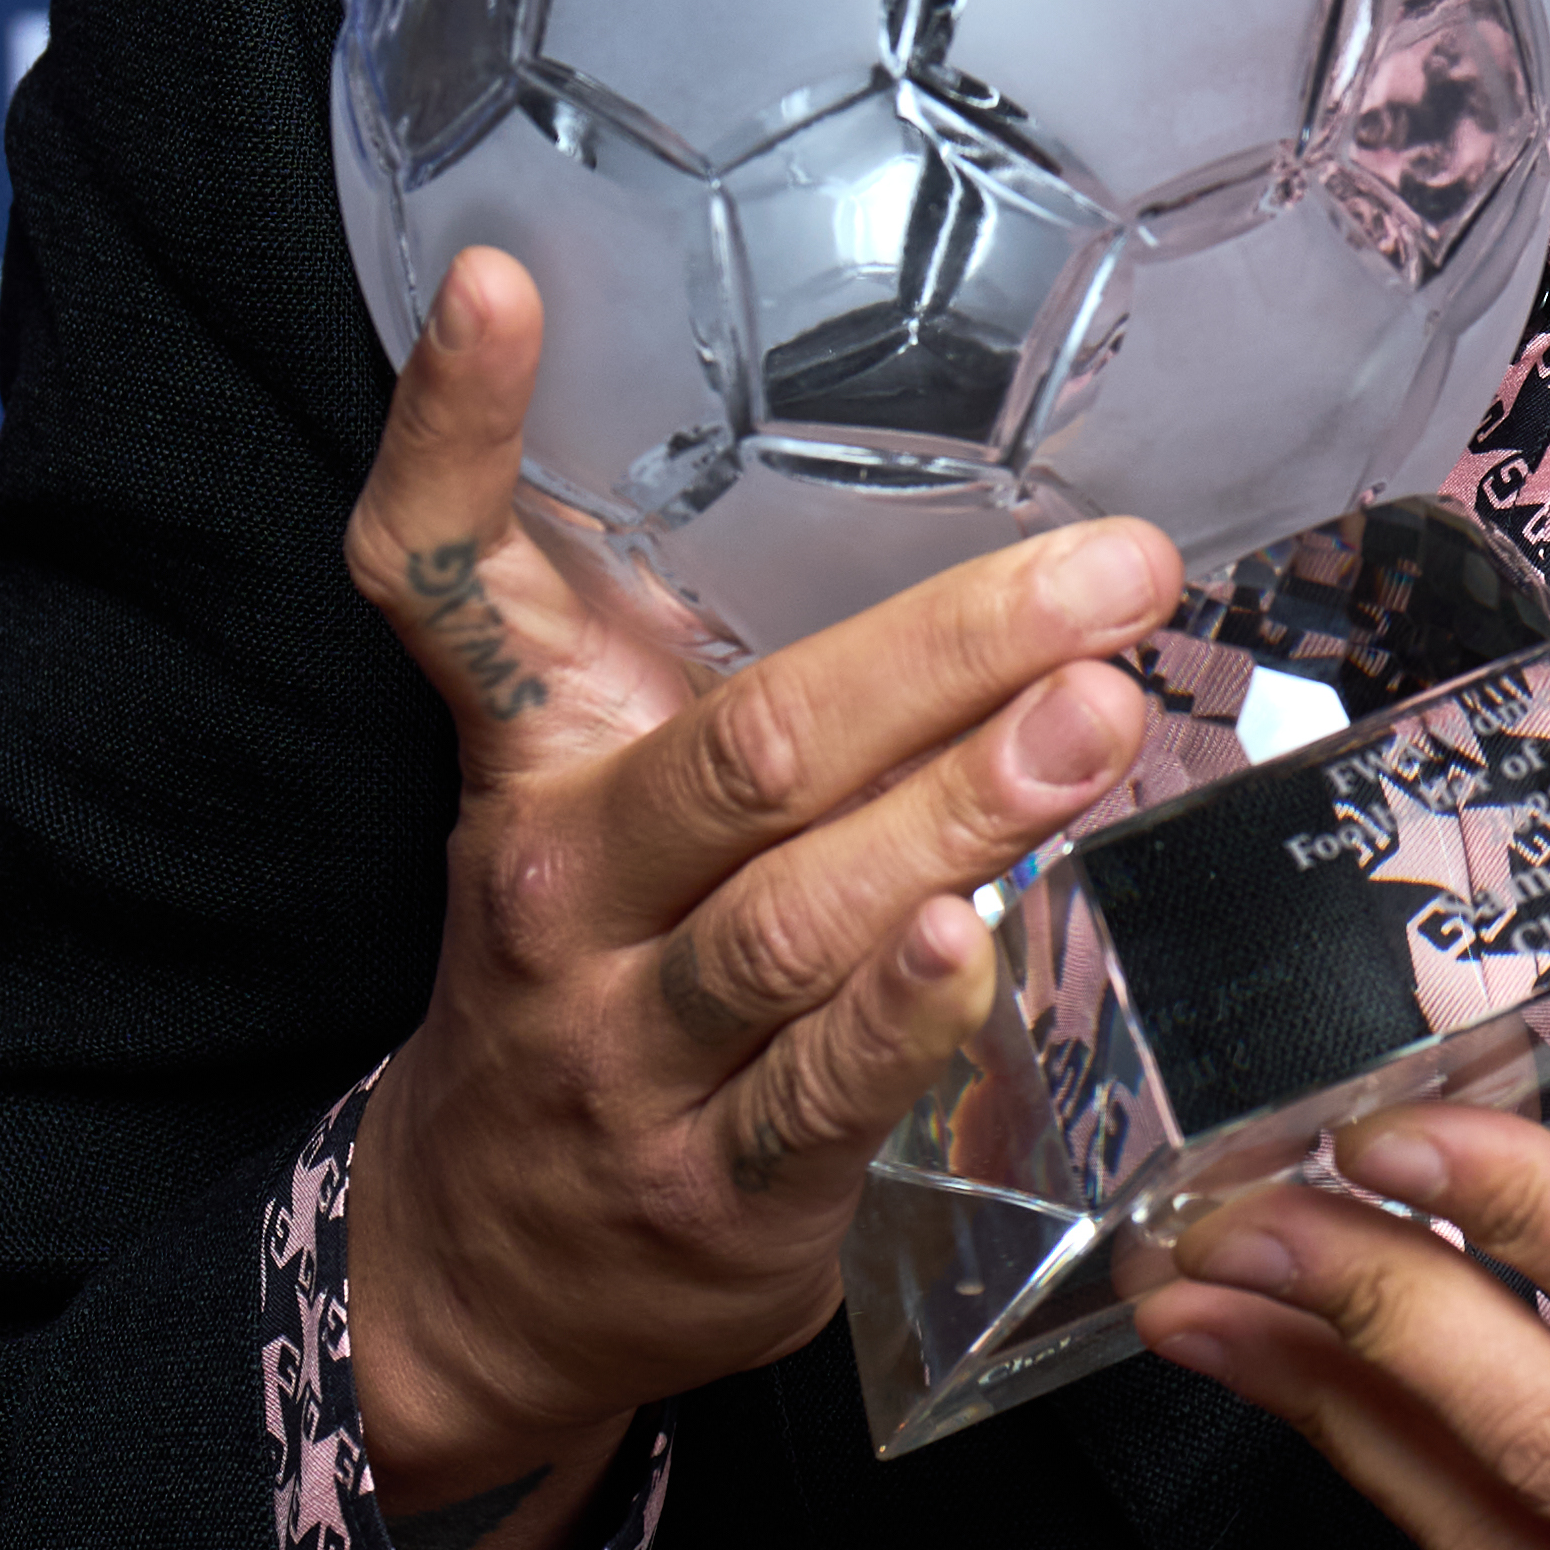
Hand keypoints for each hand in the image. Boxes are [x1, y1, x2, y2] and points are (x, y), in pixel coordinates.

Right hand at [336, 245, 1171, 1549]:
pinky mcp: (716, 1189)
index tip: (500, 281)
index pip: (440, 577)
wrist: (487, 1269)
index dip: (452, 426)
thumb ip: (711, 649)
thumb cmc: (594, 973)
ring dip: (962, 812)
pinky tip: (980, 941)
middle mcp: (564, 889)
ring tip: (1099, 720)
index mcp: (531, 761)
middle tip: (1108, 575)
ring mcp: (632, 1048)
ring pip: (798, 912)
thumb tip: (956, 488)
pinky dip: (900, 1018)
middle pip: (745, 744)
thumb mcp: (591, 790)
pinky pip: (819, 1092)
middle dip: (942, 652)